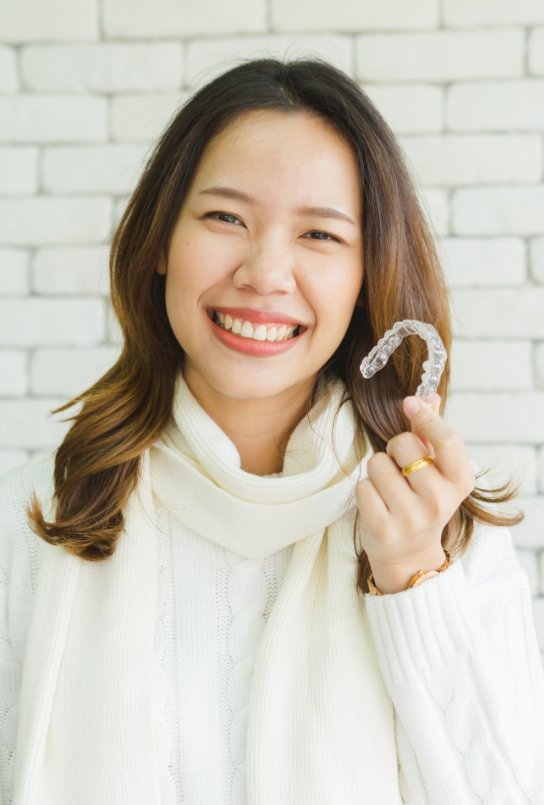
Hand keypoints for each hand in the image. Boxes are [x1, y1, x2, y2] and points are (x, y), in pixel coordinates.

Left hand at [355, 393, 474, 593]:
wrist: (410, 556)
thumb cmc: (422, 503)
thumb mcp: (437, 472)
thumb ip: (432, 434)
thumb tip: (429, 395)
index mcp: (459, 483)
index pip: (448, 441)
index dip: (427, 418)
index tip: (410, 403)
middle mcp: (439, 502)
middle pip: (403, 445)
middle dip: (394, 449)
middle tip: (401, 469)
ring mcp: (410, 517)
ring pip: (377, 464)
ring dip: (377, 471)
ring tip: (389, 489)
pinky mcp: (382, 528)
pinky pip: (362, 486)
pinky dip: (365, 490)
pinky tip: (377, 503)